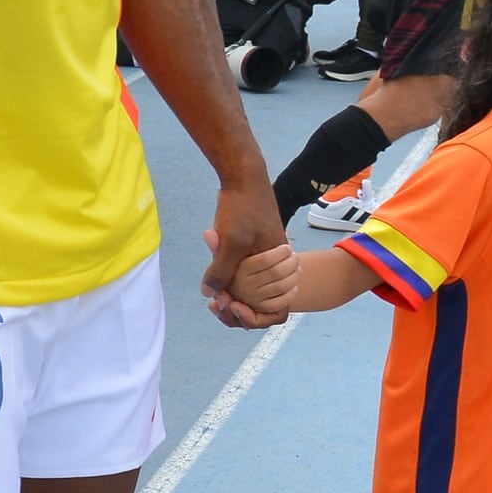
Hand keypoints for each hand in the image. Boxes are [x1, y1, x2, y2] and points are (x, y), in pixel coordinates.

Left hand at [202, 177, 292, 326]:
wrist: (243, 176)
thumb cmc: (241, 206)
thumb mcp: (231, 241)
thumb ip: (222, 270)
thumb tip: (211, 295)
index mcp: (280, 267)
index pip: (274, 310)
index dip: (251, 316)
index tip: (227, 305)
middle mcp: (278, 266)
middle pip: (262, 304)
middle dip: (238, 308)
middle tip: (215, 302)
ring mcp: (267, 259)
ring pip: (251, 291)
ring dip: (232, 294)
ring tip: (213, 291)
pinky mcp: (255, 251)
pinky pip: (245, 276)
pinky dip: (230, 280)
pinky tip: (214, 276)